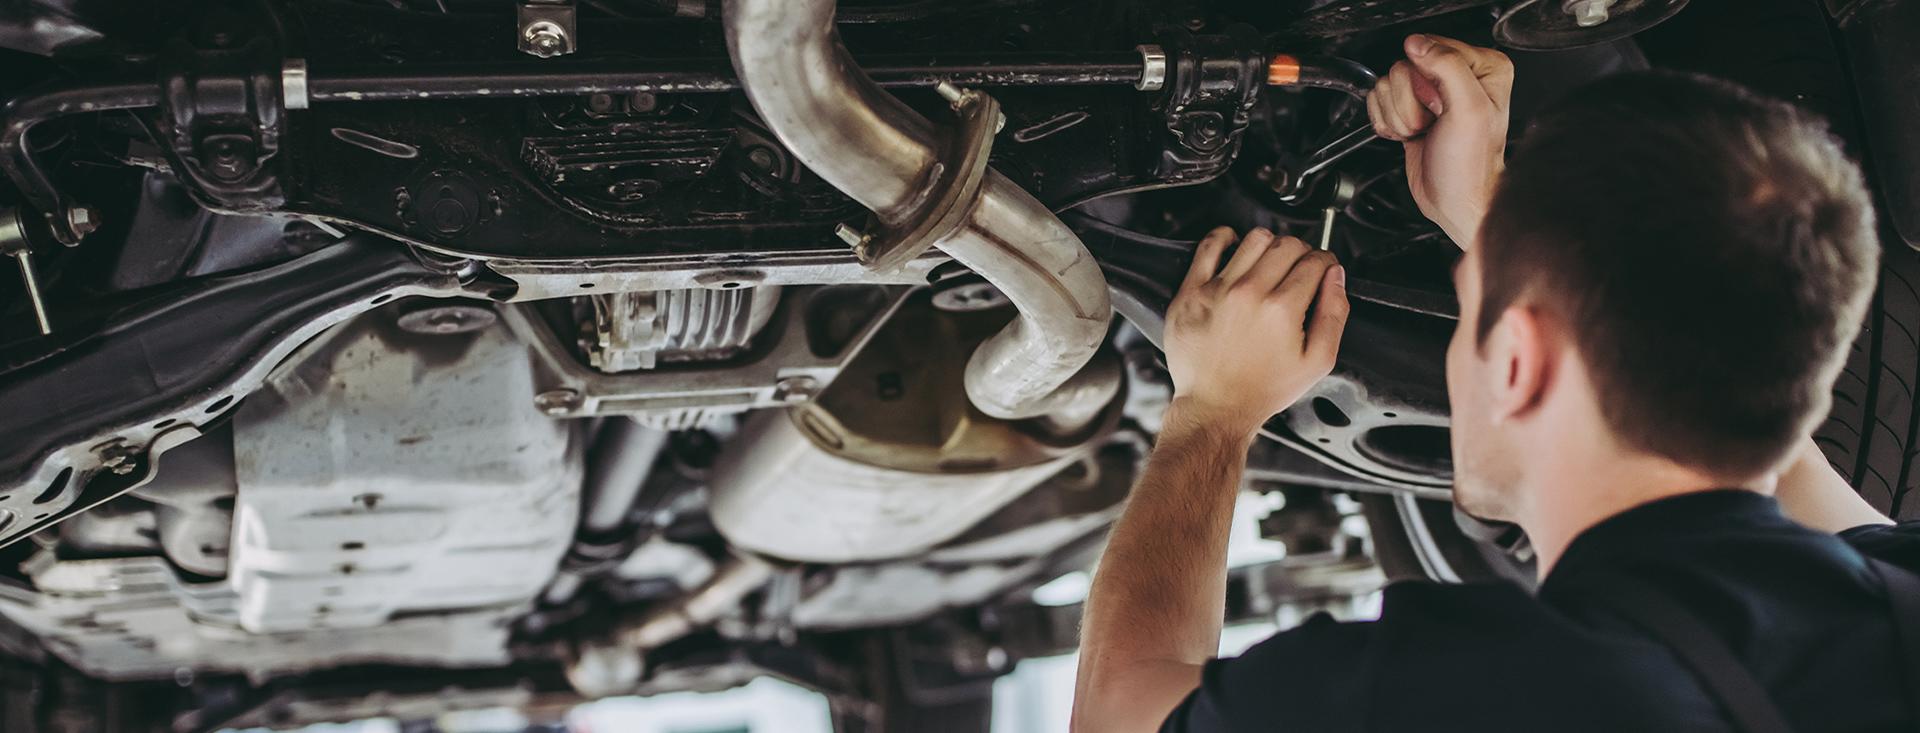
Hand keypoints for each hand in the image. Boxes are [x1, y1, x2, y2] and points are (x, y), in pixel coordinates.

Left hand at [1165, 228, 1348, 434]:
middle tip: (1299, 269)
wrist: (1215, 407)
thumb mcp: (1317, 361)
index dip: (1325, 262)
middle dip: (1302, 252)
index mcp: (1282, 309)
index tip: (1321, 269)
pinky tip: (1234, 247)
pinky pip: (1209, 246)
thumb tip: (1335, 276)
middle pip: (1288, 245)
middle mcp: (1249, 294)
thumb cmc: (1263, 389)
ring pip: (1254, 239)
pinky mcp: (1191, 292)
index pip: (1315, 261)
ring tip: (1270, 263)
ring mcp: (1217, 290)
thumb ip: (1334, 313)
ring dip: (1270, 245)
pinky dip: (1225, 238)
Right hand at [1367, 34, 1512, 249]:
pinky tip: (1410, 135)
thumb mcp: (1469, 110)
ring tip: (1423, 131)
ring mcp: (1430, 94)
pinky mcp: (1409, 109)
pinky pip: (1378, 101)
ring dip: (1399, 116)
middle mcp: (1456, 75)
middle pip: (1403, 67)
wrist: (1456, 201)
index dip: (1426, 81)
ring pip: (1386, 85)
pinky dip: (1388, 123)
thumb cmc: (1471, 165)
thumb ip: (1447, 67)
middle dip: (1409, 102)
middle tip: (1432, 122)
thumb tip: (1417, 44)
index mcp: (1482, 66)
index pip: (1430, 48)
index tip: (1441, 108)